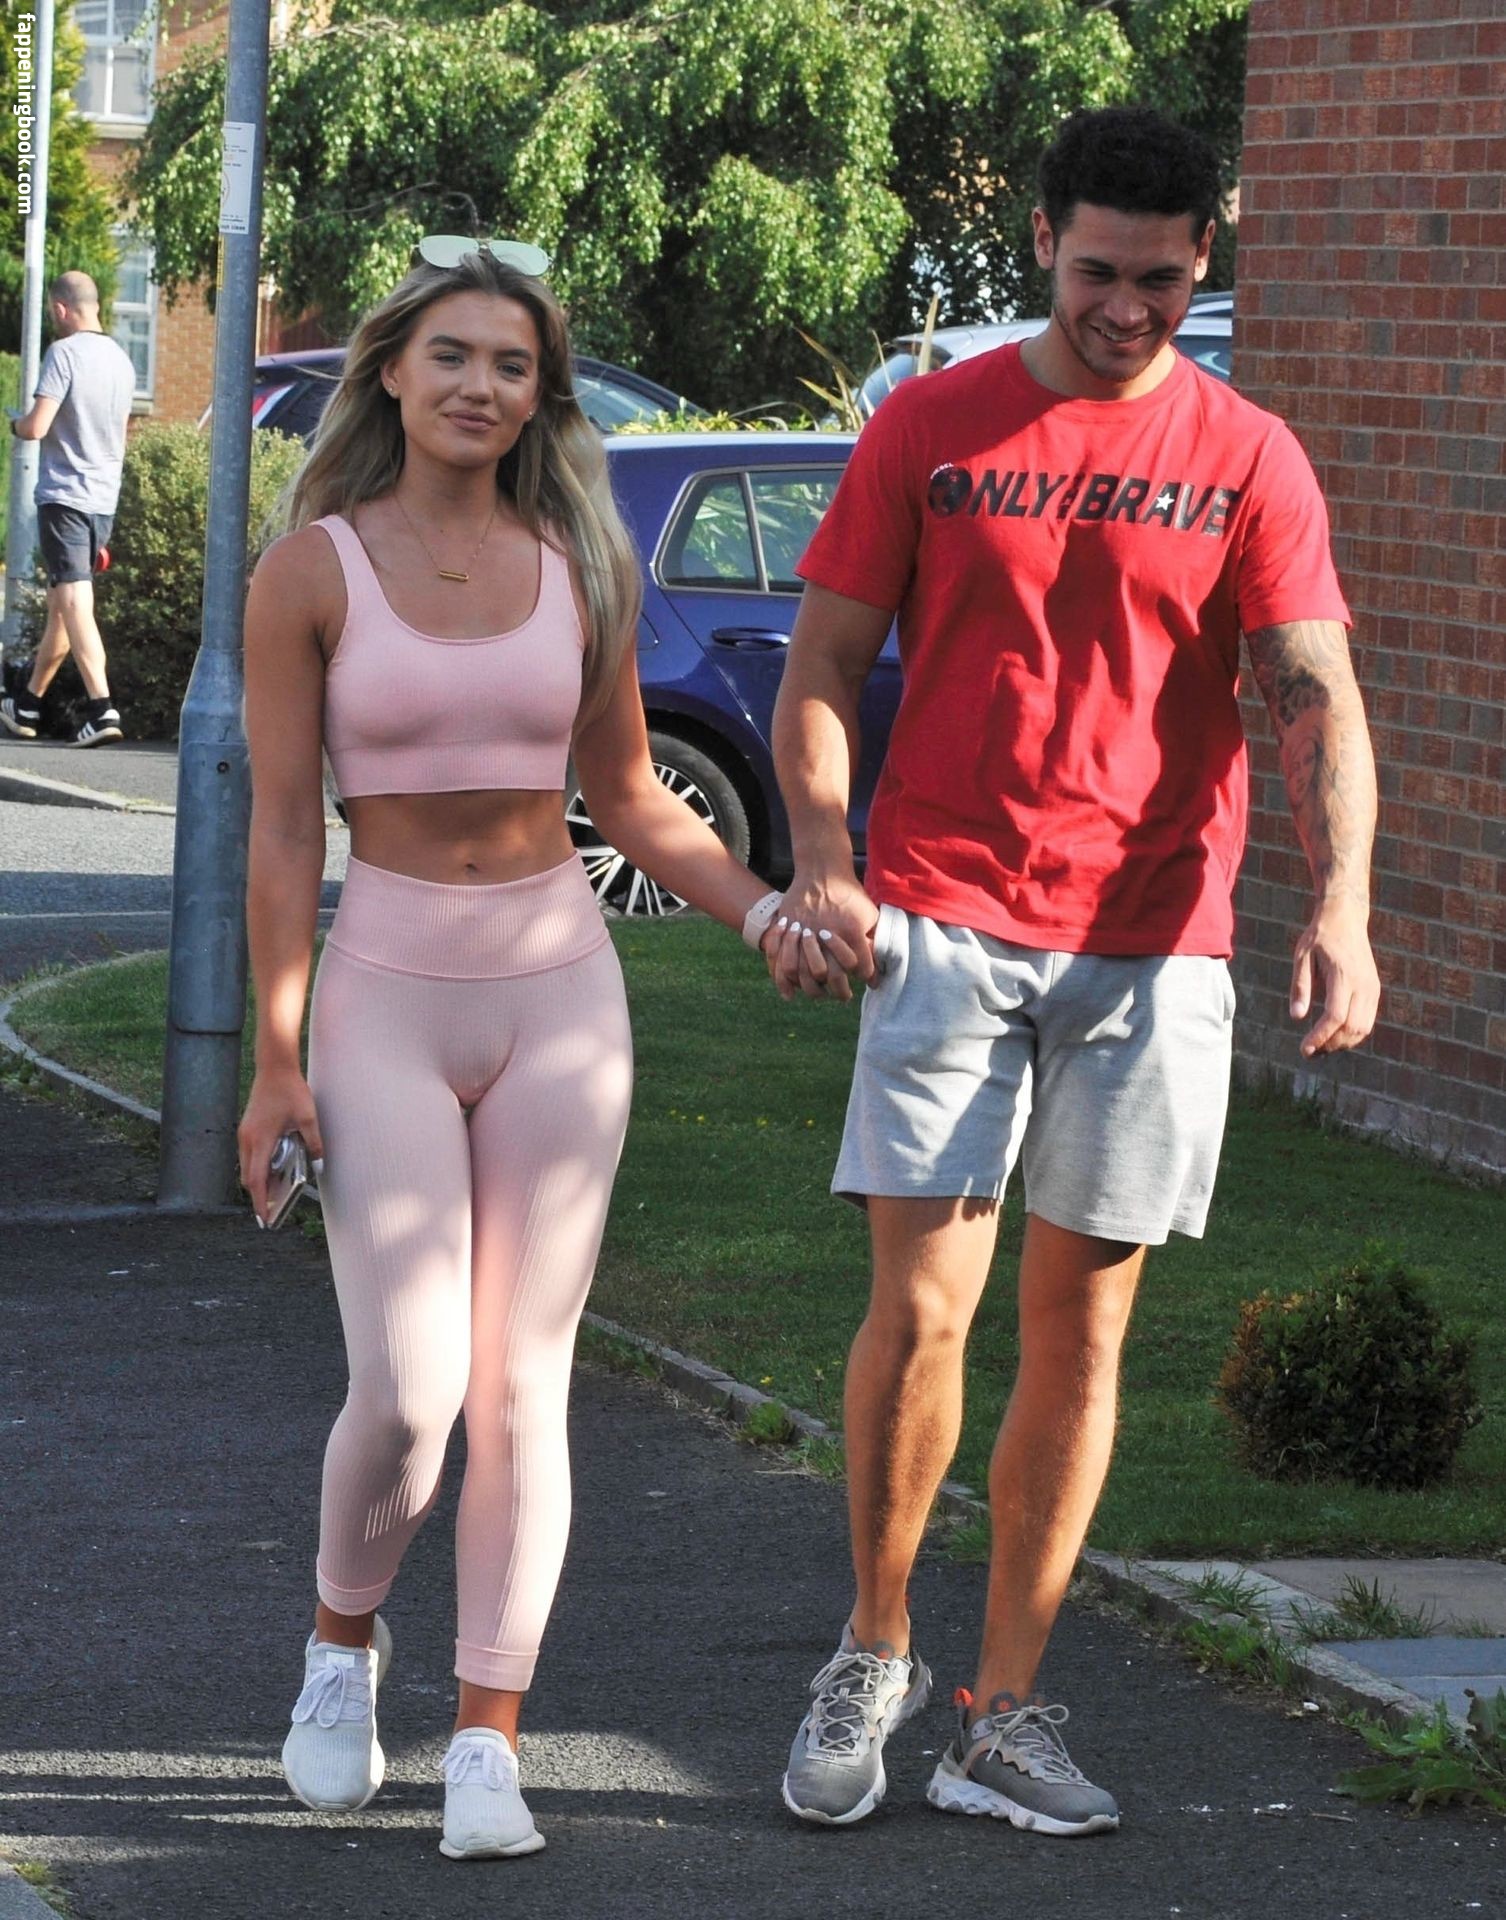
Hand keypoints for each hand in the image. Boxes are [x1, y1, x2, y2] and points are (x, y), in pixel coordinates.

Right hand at [238, 1065, 323, 1225]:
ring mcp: (244, 1134)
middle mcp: (247, 1140)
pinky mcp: (246, 1129)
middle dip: (259, 1197)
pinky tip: (272, 1171)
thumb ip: (314, 1143)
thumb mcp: (308, 1118)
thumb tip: (319, 1165)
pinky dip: (257, 1169)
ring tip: (274, 1196)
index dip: (260, 1202)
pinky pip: (249, 1156)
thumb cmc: (291, 1090)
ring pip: (247, 1167)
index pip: (257, 1180)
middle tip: (273, 1212)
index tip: (266, 1218)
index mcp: (260, 1140)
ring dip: (257, 1183)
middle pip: (249, 1178)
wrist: (274, 1067)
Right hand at [763, 869, 876, 1001]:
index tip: (868, 982)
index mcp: (851, 931)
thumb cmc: (849, 893)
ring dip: (814, 989)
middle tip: (844, 996)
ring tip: (820, 994)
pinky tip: (790, 993)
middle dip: (840, 992)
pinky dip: (783, 981)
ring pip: (805, 974)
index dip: (866, 978)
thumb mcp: (868, 913)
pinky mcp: (788, 931)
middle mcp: (827, 935)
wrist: (822, 871)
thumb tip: (884, 960)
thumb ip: (873, 938)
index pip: (861, 967)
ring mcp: (804, 933)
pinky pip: (782, 961)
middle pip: (833, 977)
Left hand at [1290, 897, 1379, 1056]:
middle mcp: (1363, 984)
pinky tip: (1333, 1035)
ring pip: (1363, 1028)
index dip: (1320, 1037)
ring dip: (1342, 1043)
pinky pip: (1368, 1020)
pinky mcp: (1374, 989)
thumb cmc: (1319, 936)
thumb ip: (1300, 986)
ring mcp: (1372, 988)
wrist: (1346, 918)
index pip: (1335, 1017)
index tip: (1305, 1050)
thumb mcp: (1302, 957)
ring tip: (1320, 1047)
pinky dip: (1352, 1034)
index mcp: (1343, 975)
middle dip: (1330, 1045)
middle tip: (1309, 1051)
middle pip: (1352, 1027)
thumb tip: (1297, 1017)